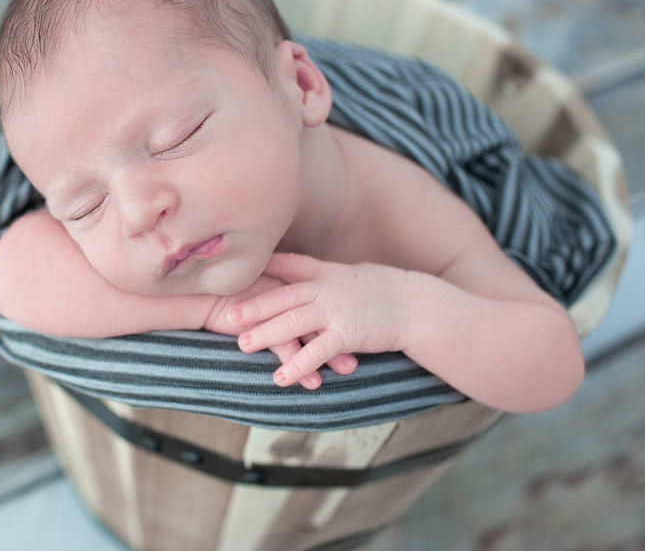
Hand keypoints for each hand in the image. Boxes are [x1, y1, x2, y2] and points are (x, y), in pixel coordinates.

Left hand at [226, 253, 411, 388]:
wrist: (417, 305)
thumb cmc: (383, 290)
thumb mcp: (350, 273)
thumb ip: (323, 274)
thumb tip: (301, 270)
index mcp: (325, 272)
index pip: (288, 266)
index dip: (262, 269)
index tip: (237, 271)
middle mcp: (327, 288)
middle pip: (283, 296)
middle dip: (254, 306)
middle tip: (227, 315)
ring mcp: (337, 310)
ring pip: (294, 322)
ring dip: (267, 335)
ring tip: (243, 346)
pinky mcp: (348, 334)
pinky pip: (317, 352)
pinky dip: (297, 365)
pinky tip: (280, 377)